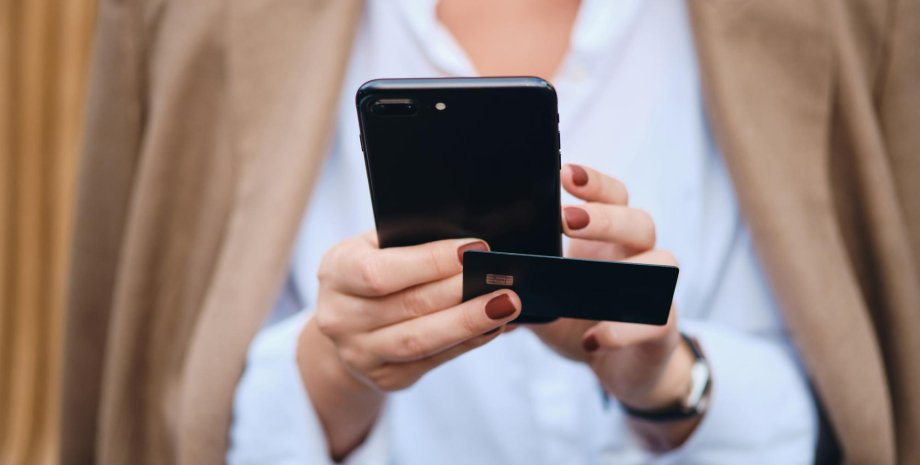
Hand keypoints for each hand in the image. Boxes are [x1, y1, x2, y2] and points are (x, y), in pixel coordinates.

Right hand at [298, 232, 520, 458]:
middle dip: (461, 291)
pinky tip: (493, 326)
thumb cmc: (369, 272)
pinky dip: (468, 342)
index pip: (381, 271)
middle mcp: (340, 317)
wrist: (344, 325)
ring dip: (469, 322)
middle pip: (409, 306)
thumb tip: (467, 245)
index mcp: (336, 272)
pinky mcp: (386, 377)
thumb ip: (409, 242)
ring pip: (422, 340)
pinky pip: (434, 360)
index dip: (429, 261)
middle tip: (503, 279)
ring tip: (507, 305)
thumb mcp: (373, 247)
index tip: (473, 248)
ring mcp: (360, 353)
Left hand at [530, 164, 697, 447]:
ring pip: (663, 263)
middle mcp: (638, 255)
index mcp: (610, 237)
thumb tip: (475, 267)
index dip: (593, 182)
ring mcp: (655, 289)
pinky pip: (655, 320)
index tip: (563, 172)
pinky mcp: (662, 327)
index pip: (612, 196)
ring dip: (628, 265)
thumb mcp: (546, 293)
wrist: (621, 365)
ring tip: (589, 274)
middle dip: (605, 217)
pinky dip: (622, 329)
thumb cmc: (581, 317)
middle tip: (567, 219)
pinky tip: (593, 337)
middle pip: (639, 222)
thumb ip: (522, 276)